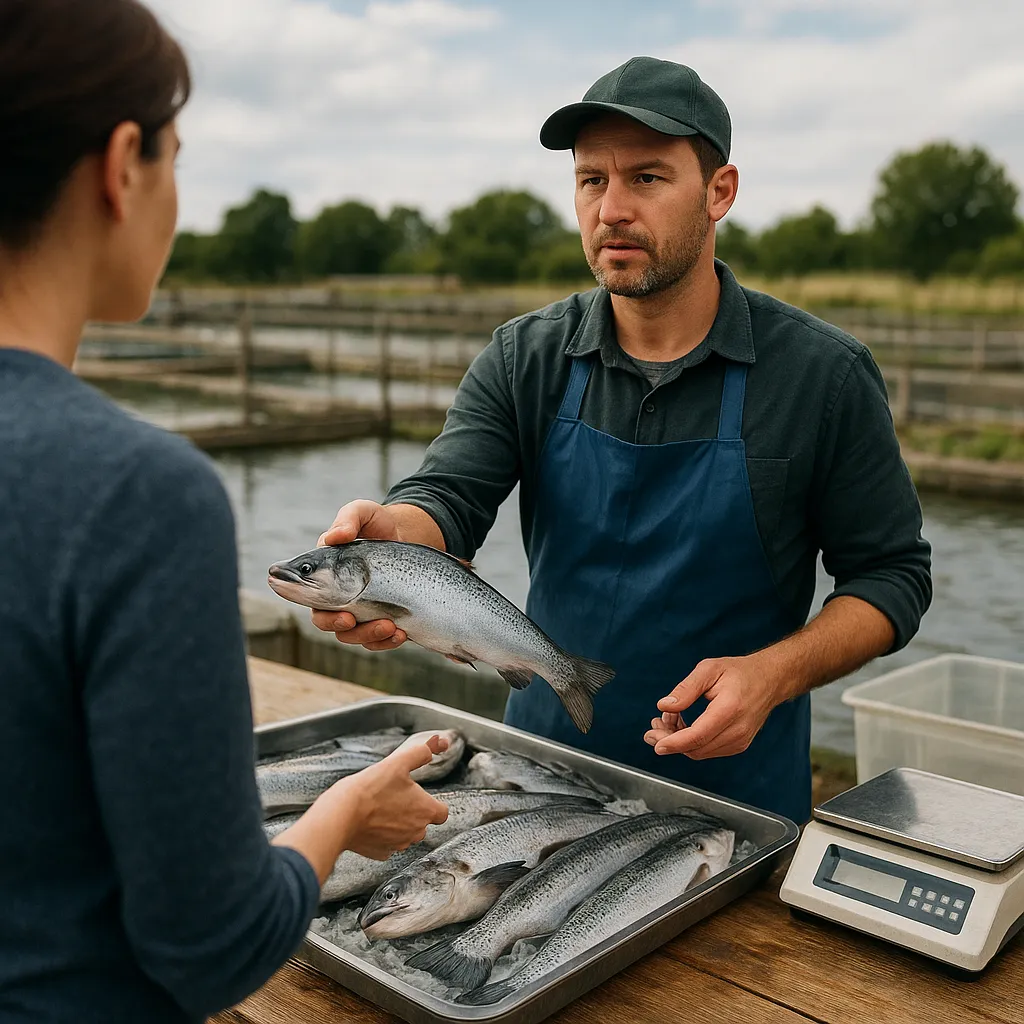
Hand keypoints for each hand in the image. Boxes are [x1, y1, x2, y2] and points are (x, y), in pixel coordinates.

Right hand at [310, 499, 408, 650]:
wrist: (407, 535)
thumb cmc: (377, 523)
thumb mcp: (364, 513)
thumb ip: (348, 519)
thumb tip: (334, 536)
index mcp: (326, 574)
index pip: (312, 599)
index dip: (321, 612)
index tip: (344, 613)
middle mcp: (339, 595)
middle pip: (328, 622)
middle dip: (340, 627)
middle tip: (355, 620)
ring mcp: (360, 609)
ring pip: (354, 635)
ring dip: (369, 635)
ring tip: (391, 627)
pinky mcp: (382, 618)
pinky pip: (379, 639)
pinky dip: (388, 641)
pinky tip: (402, 633)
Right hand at [325, 735, 449, 860]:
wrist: (341, 815)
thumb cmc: (370, 789)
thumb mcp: (399, 762)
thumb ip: (422, 753)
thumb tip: (440, 742)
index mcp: (426, 811)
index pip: (442, 812)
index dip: (432, 803)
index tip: (419, 796)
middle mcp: (416, 832)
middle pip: (423, 823)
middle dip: (413, 812)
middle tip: (393, 797)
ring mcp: (398, 844)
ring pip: (405, 834)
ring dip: (398, 823)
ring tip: (380, 807)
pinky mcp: (381, 853)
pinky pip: (387, 843)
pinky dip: (381, 834)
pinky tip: (371, 822)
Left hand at [643, 655, 782, 759]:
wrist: (769, 680)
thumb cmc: (739, 672)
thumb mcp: (709, 670)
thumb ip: (686, 689)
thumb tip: (664, 705)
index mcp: (730, 709)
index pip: (698, 735)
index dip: (674, 742)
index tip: (655, 743)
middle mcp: (738, 730)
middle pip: (696, 748)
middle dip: (670, 740)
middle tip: (653, 726)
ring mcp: (740, 741)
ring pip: (700, 752)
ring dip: (679, 741)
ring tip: (666, 720)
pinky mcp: (738, 745)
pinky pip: (708, 750)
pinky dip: (691, 742)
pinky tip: (682, 725)